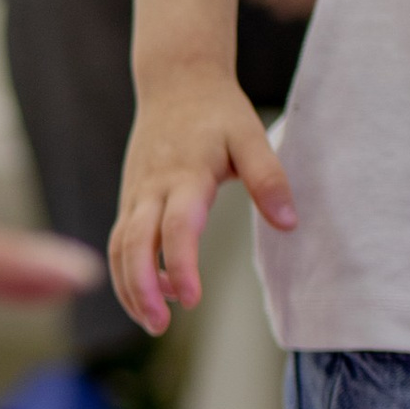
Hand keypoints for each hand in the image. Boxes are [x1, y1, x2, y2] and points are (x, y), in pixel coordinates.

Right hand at [109, 70, 295, 335]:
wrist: (175, 82)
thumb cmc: (217, 113)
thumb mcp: (252, 137)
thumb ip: (270, 179)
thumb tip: (289, 223)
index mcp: (185, 175)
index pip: (176, 228)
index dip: (181, 265)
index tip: (192, 300)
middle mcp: (152, 188)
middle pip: (133, 245)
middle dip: (141, 289)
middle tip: (160, 326)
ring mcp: (135, 195)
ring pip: (119, 248)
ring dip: (130, 288)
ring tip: (153, 322)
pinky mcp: (130, 199)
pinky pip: (120, 242)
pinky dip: (129, 272)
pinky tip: (156, 291)